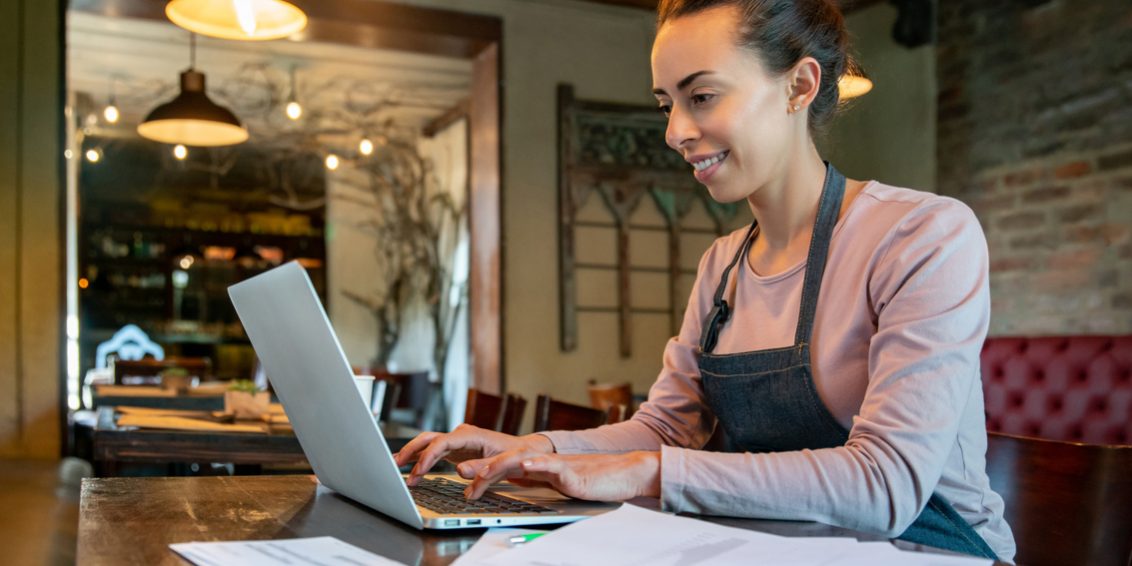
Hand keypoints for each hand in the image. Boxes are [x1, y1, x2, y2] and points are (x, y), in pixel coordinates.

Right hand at [393, 424, 553, 485]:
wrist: (523, 450)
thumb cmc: (515, 455)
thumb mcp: (502, 463)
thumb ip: (481, 467)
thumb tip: (459, 470)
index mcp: (471, 435)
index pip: (442, 442)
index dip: (428, 456)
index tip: (418, 471)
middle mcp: (461, 434)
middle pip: (430, 438)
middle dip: (412, 451)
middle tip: (396, 465)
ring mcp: (457, 441)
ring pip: (429, 443)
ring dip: (413, 454)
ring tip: (396, 466)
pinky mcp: (457, 449)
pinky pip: (434, 451)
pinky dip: (422, 458)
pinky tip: (410, 467)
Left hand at [465, 451, 660, 501]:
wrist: (624, 473)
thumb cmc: (594, 480)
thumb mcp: (558, 484)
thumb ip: (539, 481)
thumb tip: (518, 482)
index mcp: (539, 467)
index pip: (506, 468)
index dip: (484, 473)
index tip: (464, 483)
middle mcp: (544, 462)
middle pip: (507, 460)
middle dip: (482, 466)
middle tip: (460, 472)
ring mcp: (557, 465)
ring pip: (523, 460)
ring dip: (500, 465)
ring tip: (483, 470)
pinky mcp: (572, 471)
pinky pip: (552, 466)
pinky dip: (537, 465)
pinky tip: (525, 466)